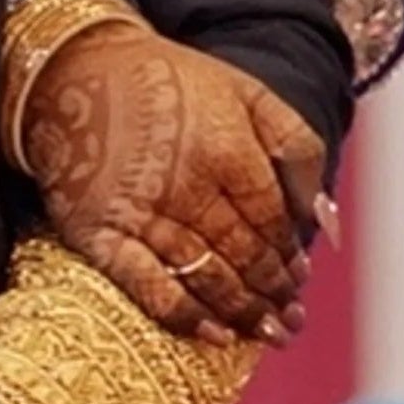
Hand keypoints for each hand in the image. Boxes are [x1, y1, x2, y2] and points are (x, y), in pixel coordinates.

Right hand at [22, 25, 325, 346]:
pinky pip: (147, 286)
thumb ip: (297, 148)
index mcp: (225, 147)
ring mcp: (140, 211)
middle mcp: (186, 183)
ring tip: (267, 333)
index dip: (289, 254)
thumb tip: (325, 218)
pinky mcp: (99, 233)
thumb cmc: (171, 83)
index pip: (272, 221)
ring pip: (206, 276)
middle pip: (244, 254)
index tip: (299, 276)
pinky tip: (213, 334)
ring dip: (243, 311)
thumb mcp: (247, 93)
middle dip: (273, 292)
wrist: (78, 69)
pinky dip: (183, 315)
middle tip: (289, 319)